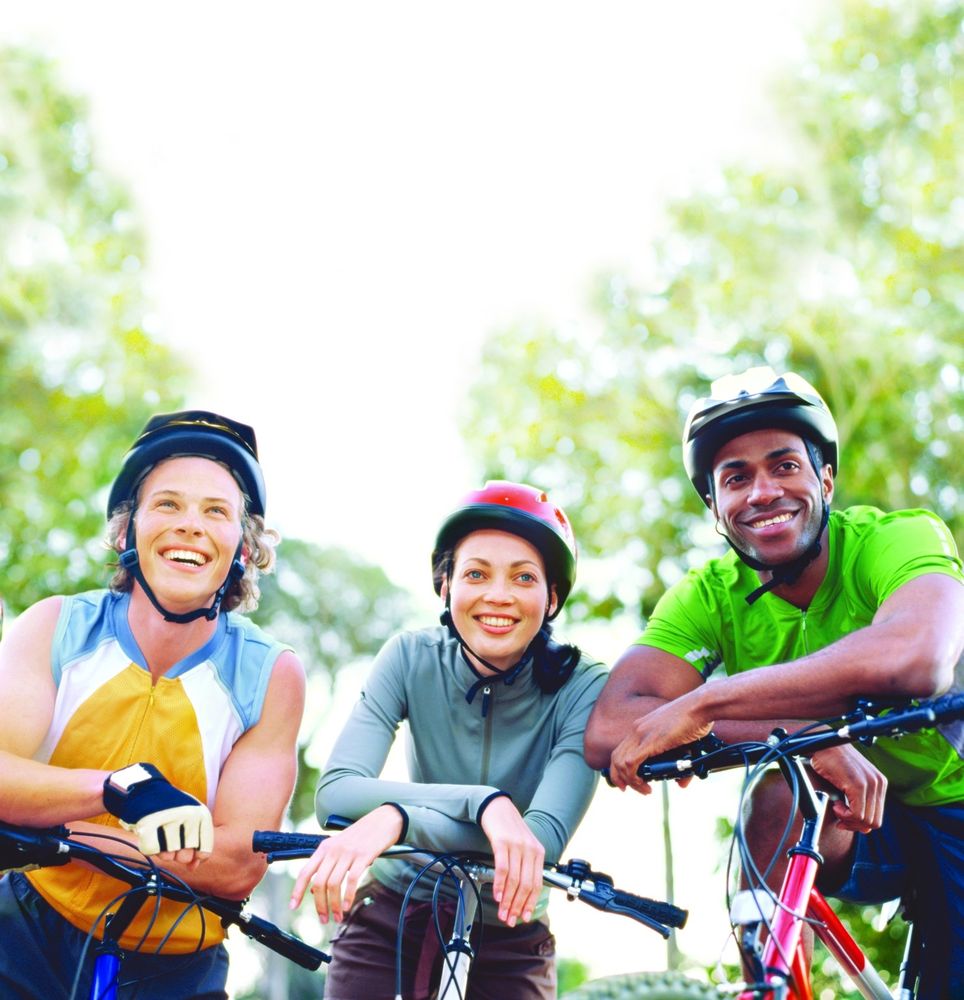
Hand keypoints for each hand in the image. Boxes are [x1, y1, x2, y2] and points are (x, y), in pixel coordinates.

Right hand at [102, 763, 212, 864]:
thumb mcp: (190, 820)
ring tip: (160, 835)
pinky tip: (149, 834)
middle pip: (184, 856)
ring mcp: (168, 819)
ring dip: (161, 850)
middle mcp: (188, 816)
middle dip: (176, 854)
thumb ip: (196, 843)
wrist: (144, 788)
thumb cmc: (171, 808)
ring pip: (167, 856)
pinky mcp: (148, 824)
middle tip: (170, 840)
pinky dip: (148, 847)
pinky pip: (150, 851)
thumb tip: (194, 867)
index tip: (191, 856)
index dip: (196, 858)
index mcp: (202, 814)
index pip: (205, 851)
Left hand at [289, 805, 403, 923]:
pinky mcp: (363, 856)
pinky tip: (347, 906)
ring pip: (334, 884)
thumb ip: (326, 866)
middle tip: (324, 919)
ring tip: (338, 916)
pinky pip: (352, 880)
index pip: (305, 871)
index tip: (293, 907)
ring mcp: (348, 852)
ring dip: (334, 905)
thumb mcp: (339, 846)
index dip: (297, 891)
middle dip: (320, 905)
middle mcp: (333, 850)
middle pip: (319, 882)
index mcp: (324, 848)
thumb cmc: (361, 835)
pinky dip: (348, 896)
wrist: (383, 820)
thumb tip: (314, 892)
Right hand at [479, 795, 543, 926]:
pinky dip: (500, 885)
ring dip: (508, 900)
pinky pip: (502, 868)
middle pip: (526, 885)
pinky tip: (497, 895)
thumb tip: (523, 892)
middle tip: (509, 920)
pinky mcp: (502, 842)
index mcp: (538, 853)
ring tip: (502, 912)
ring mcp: (517, 845)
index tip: (524, 917)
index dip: (531, 903)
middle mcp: (530, 849)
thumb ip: (526, 865)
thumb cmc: (510, 829)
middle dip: (518, 906)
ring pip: (514, 880)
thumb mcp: (524, 846)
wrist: (498, 806)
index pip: (537, 884)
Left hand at [609, 700, 713, 793]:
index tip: (628, 781)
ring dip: (628, 781)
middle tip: (629, 789)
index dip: (620, 768)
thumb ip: (680, 762)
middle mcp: (637, 730)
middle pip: (616, 757)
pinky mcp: (650, 741)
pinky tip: (645, 784)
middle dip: (619, 777)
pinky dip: (633, 777)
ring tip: (644, 790)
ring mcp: (641, 734)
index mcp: (641, 727)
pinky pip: (630, 763)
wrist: (701, 706)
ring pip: (620, 763)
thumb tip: (682, 783)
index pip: (621, 749)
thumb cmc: (695, 719)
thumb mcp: (682, 742)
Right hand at [809, 745, 886, 832]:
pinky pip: (857, 813)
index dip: (860, 823)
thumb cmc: (832, 760)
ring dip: (848, 819)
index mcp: (879, 782)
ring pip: (865, 820)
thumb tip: (862, 826)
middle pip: (874, 821)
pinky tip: (835, 804)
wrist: (822, 743)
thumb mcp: (851, 781)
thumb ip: (859, 800)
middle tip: (840, 817)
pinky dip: (844, 814)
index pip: (878, 816)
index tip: (845, 819)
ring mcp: (870, 783)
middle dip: (855, 824)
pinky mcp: (859, 785)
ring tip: (837, 807)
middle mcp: (878, 783)